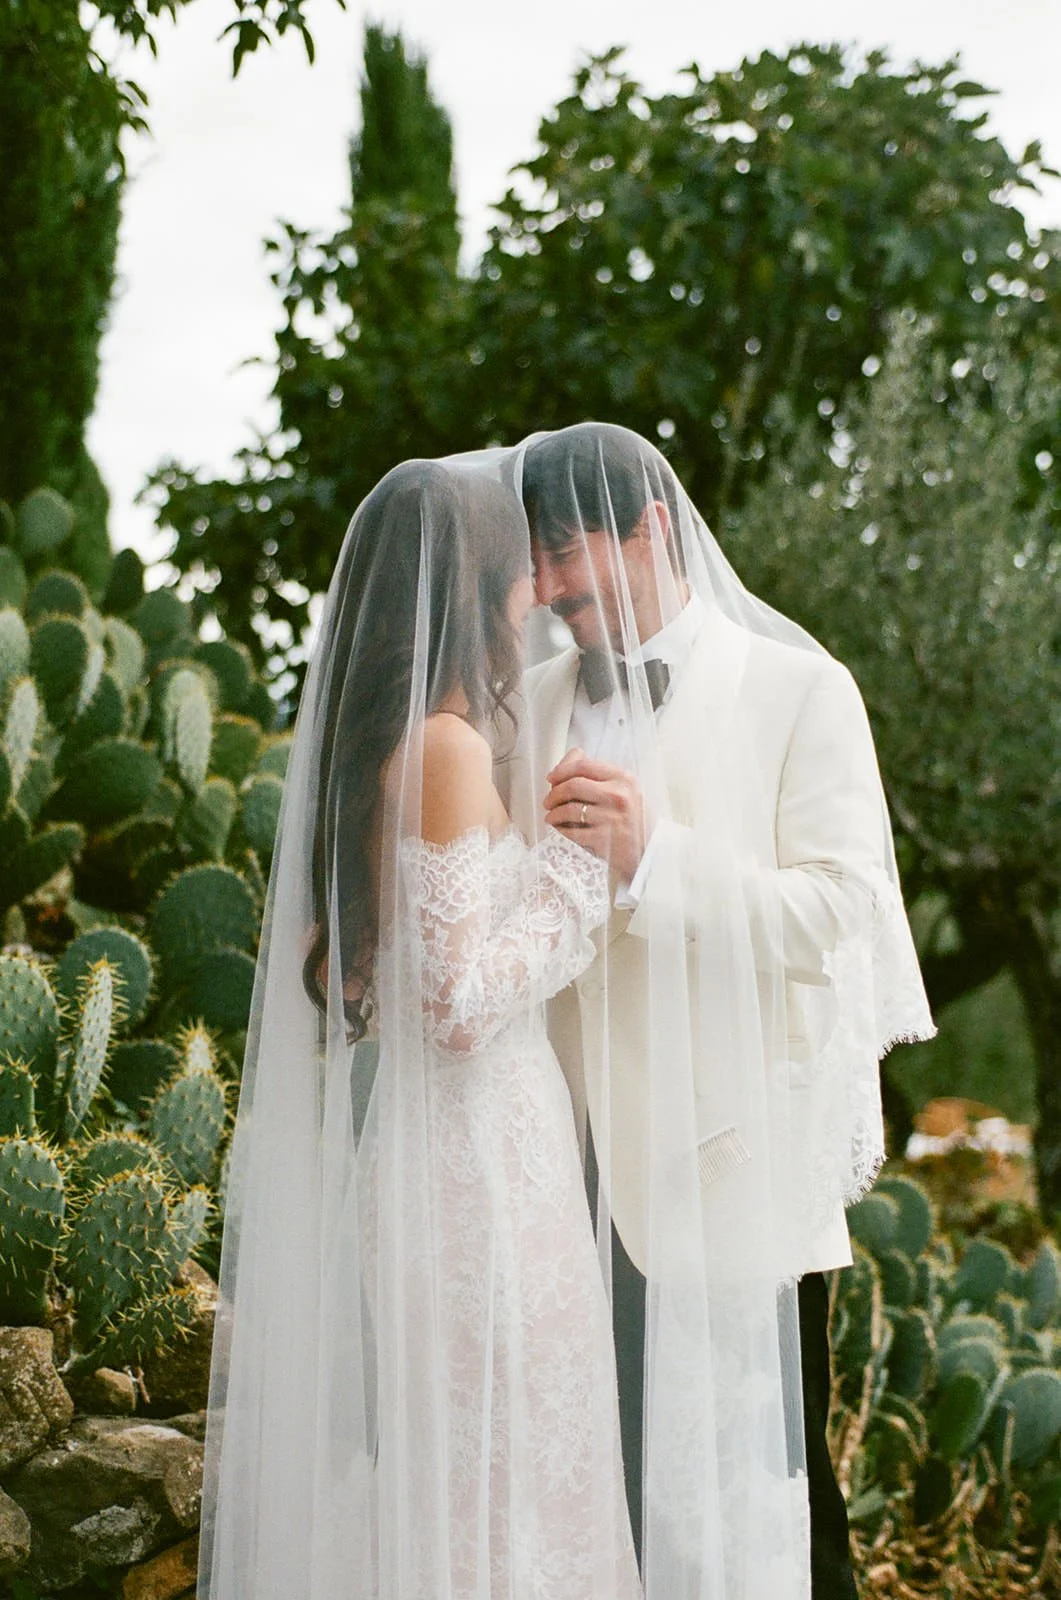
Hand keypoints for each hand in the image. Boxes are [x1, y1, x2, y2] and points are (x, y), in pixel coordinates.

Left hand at [545, 748, 646, 881]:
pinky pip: (572, 832)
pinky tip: (559, 830)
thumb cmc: (634, 818)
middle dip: (554, 793)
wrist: (650, 851)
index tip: (551, 778)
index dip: (561, 770)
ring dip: (554, 814)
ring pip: (570, 809)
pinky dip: (560, 830)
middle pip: (573, 786)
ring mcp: (612, 818)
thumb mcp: (624, 790)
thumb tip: (572, 754)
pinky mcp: (604, 840)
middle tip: (548, 801)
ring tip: (551, 817)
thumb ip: (599, 773)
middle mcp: (619, 795)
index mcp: (624, 778)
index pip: (584, 765)